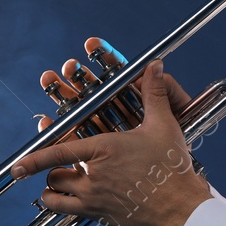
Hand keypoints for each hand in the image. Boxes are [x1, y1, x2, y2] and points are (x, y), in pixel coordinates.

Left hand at [12, 57, 211, 225]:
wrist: (181, 209)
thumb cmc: (172, 169)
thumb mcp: (163, 127)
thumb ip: (154, 94)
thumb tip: (154, 66)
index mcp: (104, 149)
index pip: (59, 151)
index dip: (33, 159)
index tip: (15, 167)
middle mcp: (94, 175)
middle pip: (55, 172)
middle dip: (52, 169)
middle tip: (58, 165)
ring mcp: (94, 198)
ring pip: (56, 193)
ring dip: (52, 186)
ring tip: (58, 182)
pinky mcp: (98, 215)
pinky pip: (64, 212)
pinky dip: (56, 205)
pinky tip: (61, 202)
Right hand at [32, 37, 193, 136]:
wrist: (172, 181)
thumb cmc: (176, 147)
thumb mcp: (170, 118)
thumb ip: (164, 91)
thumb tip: (155, 66)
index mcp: (135, 99)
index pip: (118, 72)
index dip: (104, 56)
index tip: (91, 44)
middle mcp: (118, 112)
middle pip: (94, 88)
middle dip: (78, 75)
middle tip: (66, 66)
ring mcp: (106, 131)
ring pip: (82, 109)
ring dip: (65, 95)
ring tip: (50, 81)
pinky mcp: (97, 151)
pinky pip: (77, 137)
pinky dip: (62, 129)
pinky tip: (49, 120)